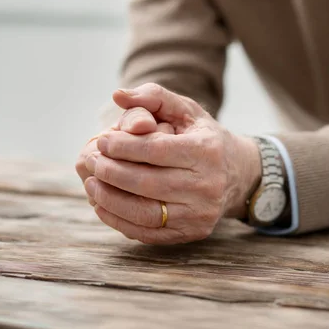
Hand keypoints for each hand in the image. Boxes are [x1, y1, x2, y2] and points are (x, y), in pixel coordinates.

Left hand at [82, 83, 261, 244]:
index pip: (155, 150)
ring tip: (91, 183)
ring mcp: (200, 213)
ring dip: (110, 199)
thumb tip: (118, 95)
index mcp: (206, 151)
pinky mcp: (193, 232)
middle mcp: (207, 185)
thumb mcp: (186, 110)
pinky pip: (148, 232)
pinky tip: (102, 205)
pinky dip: (119, 221)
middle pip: (147, 182)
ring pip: (145, 212)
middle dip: (110, 172)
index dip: (122, 146)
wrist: (238, 174)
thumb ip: (153, 97)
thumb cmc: (204, 138)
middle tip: (90, 162)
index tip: (101, 141)